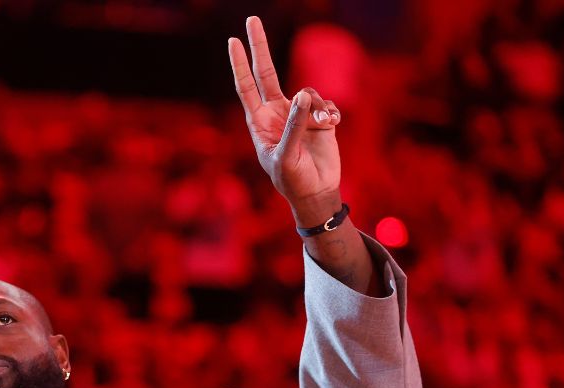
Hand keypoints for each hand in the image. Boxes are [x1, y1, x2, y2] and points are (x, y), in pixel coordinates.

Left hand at [228, 17, 342, 209]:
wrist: (316, 192)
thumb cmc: (292, 179)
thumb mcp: (287, 155)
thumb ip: (294, 125)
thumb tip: (303, 95)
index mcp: (259, 121)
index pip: (246, 86)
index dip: (240, 64)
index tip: (232, 41)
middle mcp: (276, 112)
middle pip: (267, 72)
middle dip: (260, 46)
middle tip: (251, 19)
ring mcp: (298, 114)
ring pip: (308, 91)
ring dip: (317, 105)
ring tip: (322, 126)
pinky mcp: (319, 117)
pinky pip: (326, 103)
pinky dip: (330, 112)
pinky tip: (331, 126)